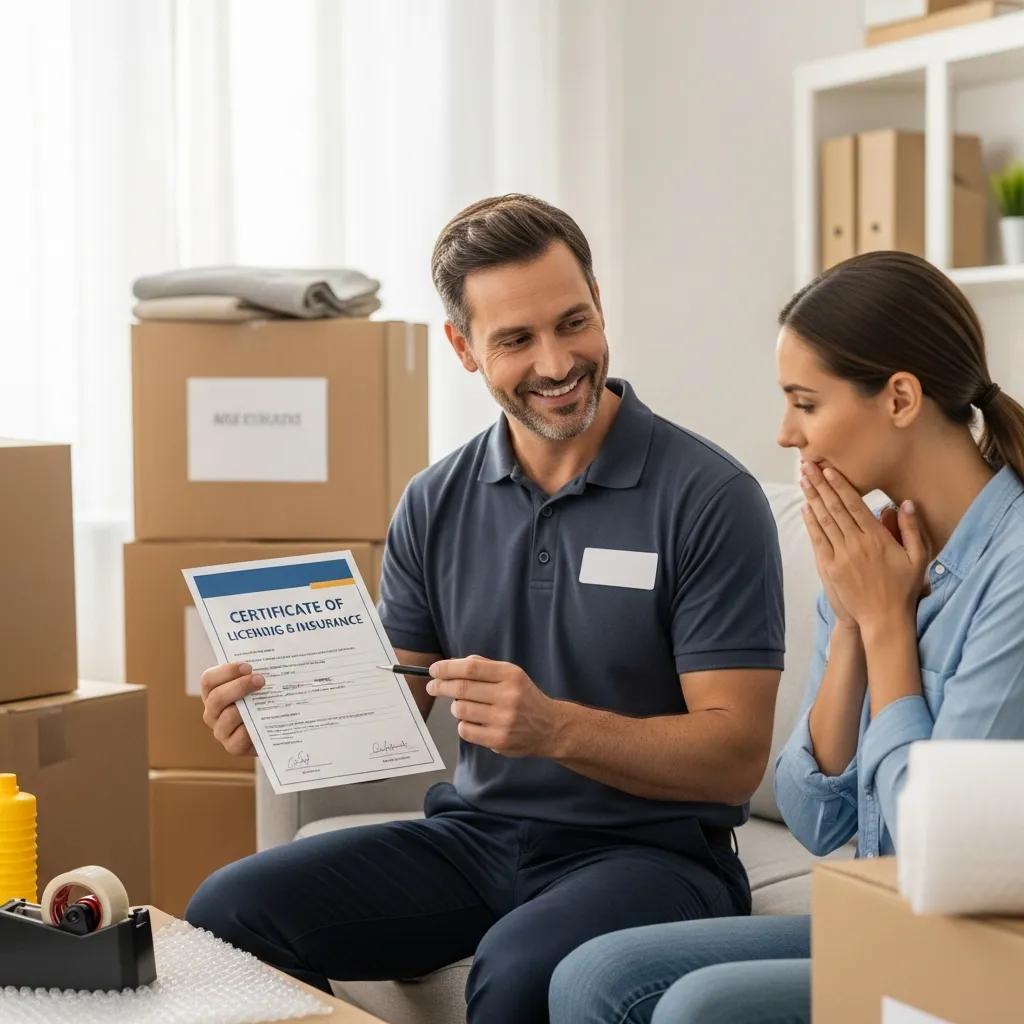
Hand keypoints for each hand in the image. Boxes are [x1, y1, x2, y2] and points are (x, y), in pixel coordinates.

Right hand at [200, 662, 263, 755]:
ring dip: (246, 707)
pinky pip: (237, 740)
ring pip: (227, 717)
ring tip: (265, 699)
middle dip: (239, 686)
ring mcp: (221, 730)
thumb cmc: (263, 699)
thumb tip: (281, 653)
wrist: (271, 729)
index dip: (226, 671)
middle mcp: (213, 711)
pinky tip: (263, 722)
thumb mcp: (258, 683)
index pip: (209, 679)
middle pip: (217, 697)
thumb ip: (260, 670)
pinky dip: (250, 731)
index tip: (248, 666)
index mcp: (214, 692)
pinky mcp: (233, 747)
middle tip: (260, 680)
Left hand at [425, 655, 562, 756]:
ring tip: (464, 706)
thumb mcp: (511, 675)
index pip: (471, 668)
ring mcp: (504, 720)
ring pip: (460, 709)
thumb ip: (483, 667)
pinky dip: (463, 725)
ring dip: (456, 706)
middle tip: (433, 686)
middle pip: (462, 688)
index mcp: (510, 675)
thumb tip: (451, 664)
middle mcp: (508, 696)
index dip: (447, 668)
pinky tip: (474, 722)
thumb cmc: (524, 698)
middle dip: (441, 686)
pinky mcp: (498, 739)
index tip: (434, 670)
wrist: (550, 727)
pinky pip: (465, 730)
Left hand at [800, 462, 930, 631]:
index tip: (829, 469)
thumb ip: (912, 529)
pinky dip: (811, 523)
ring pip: (824, 521)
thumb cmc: (904, 588)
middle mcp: (857, 544)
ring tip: (803, 480)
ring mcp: (841, 556)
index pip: (854, 505)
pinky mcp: (830, 569)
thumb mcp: (918, 558)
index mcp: (878, 538)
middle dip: (820, 484)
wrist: (883, 619)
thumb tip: (906, 502)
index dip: (840, 485)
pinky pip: (818, 540)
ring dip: (812, 498)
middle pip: (835, 508)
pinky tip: (806, 508)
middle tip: (808, 465)